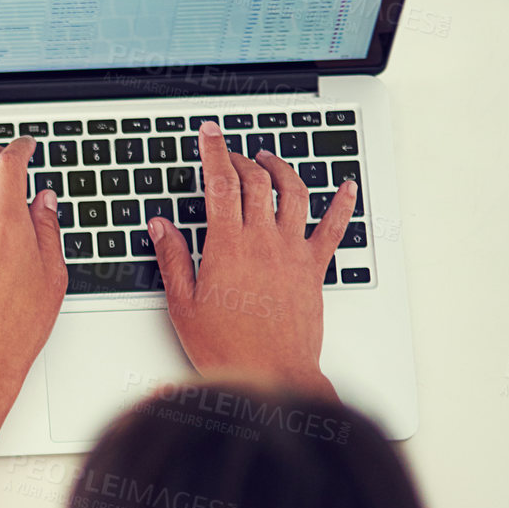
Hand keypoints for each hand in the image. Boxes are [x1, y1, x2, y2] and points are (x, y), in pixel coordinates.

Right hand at [149, 120, 355, 392]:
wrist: (272, 374)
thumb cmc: (227, 348)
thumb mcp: (183, 304)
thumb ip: (172, 258)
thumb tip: (161, 226)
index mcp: (227, 246)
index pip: (219, 183)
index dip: (213, 151)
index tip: (209, 132)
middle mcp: (264, 241)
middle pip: (255, 182)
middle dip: (239, 158)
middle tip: (228, 151)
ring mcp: (293, 252)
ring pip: (293, 193)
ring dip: (281, 169)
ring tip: (269, 159)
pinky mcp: (314, 268)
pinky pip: (334, 227)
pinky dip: (343, 203)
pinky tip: (347, 187)